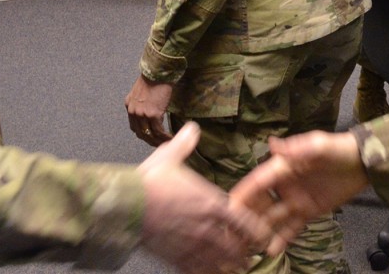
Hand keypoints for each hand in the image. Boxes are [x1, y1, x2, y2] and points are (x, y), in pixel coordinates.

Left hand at [125, 75, 172, 146]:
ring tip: (167, 144)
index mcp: (129, 105)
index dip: (143, 134)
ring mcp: (142, 114)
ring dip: (159, 141)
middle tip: (160, 144)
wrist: (158, 71)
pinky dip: (165, 137)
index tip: (151, 138)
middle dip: (151, 141)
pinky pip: (159, 131)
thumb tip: (151, 110)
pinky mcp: (153, 114)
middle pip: (141, 133)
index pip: (134, 126)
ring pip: (150, 134)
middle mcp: (133, 111)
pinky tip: (171, 138)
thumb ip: (142, 102)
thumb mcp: (142, 91)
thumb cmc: (154, 78)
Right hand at [139, 122, 274, 273]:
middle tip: (248, 258)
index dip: (254, 231)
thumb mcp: (169, 156)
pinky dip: (205, 273)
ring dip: (228, 267)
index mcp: (210, 203)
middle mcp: (206, 227)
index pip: (242, 221)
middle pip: (233, 247)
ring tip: (234, 270)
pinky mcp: (175, 256)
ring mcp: (191, 245)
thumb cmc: (149, 181)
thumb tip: (192, 129)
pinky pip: (196, 271)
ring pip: (218, 263)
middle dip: (242, 254)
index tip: (261, 237)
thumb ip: (185, 143)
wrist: (127, 204)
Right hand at [229, 131, 367, 256]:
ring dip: (261, 230)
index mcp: (283, 167)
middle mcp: (285, 184)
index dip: (243, 193)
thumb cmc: (339, 149)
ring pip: (273, 217)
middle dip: (247, 216)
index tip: (229, 206)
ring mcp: (295, 199)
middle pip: (261, 202)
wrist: (363, 163)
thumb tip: (273, 144)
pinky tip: (271, 249)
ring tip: (248, 246)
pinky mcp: (308, 211)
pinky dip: (281, 238)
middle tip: (234, 233)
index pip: (258, 182)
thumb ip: (297, 147)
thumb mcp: (319, 145)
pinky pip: (291, 226)